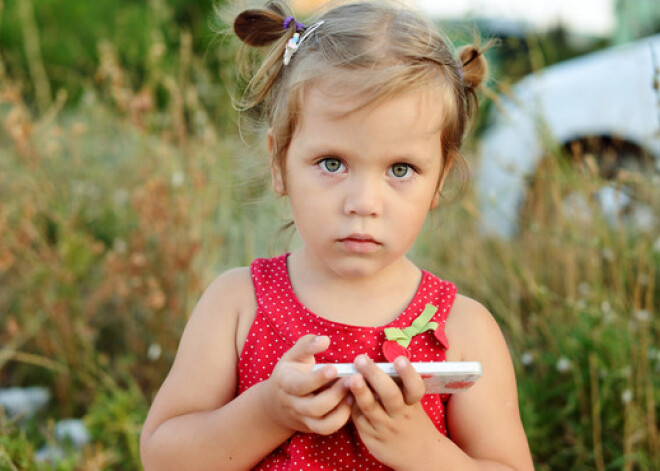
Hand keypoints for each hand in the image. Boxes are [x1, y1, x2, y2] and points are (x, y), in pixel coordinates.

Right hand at [263, 335, 351, 435]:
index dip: (317, 379)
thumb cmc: (290, 372)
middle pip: (313, 407)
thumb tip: (324, 340)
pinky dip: (342, 418)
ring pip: (322, 423)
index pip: (300, 385)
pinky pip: (328, 429)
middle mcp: (293, 404)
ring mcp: (303, 418)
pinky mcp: (312, 427)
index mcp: (285, 383)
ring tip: (353, 393)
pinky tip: (351, 402)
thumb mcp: (293, 355)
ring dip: (341, 409)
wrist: (277, 401)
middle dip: (335, 394)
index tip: (334, 368)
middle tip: (351, 380)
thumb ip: (307, 345)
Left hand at [347, 355, 439, 469]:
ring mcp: (386, 427)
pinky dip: (352, 405)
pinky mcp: (372, 438)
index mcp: (413, 402)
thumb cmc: (410, 419)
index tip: (399, 359)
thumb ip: (398, 385)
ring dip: (360, 391)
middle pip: (389, 394)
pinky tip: (344, 394)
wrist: (418, 454)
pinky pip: (359, 419)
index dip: (407, 373)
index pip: (414, 387)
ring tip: (351, 377)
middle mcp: (401, 414)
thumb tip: (377, 360)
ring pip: (371, 408)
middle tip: (361, 360)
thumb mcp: (412, 403)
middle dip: (374, 375)